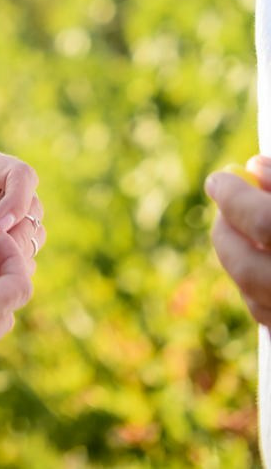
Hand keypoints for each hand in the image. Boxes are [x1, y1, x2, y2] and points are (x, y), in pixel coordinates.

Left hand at [206, 159, 270, 323]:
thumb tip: (253, 167)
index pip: (262, 221)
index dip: (234, 197)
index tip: (219, 181)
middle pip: (245, 267)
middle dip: (227, 231)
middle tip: (226, 209)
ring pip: (252, 295)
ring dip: (240, 259)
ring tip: (247, 234)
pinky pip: (267, 319)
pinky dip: (258, 290)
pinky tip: (266, 265)